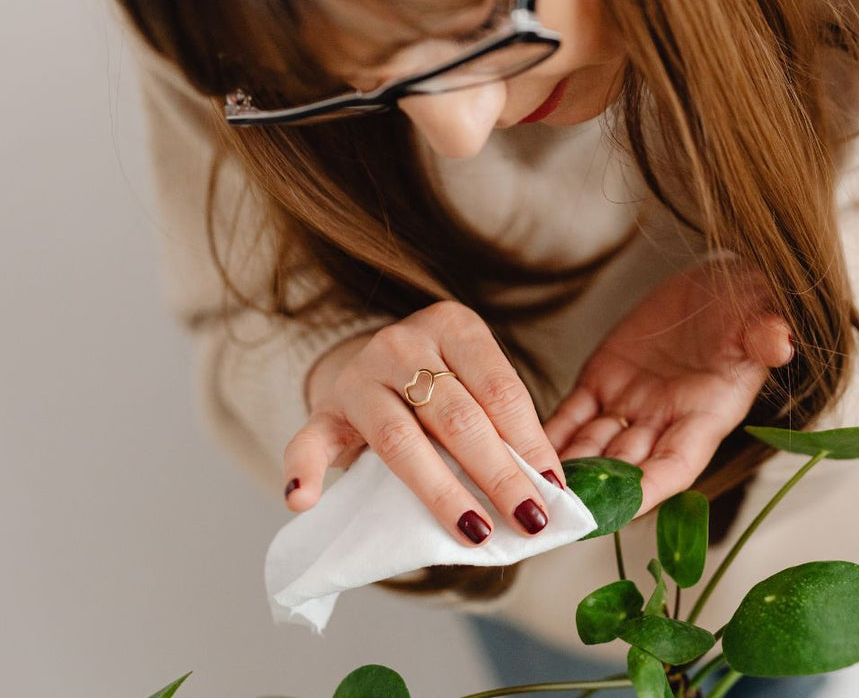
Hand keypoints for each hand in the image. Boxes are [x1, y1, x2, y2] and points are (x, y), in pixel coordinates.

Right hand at [283, 300, 565, 546]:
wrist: (373, 365)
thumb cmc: (442, 384)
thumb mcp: (475, 384)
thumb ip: (503, 424)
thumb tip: (550, 490)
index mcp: (454, 328)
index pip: (500, 390)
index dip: (531, 443)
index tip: (555, 491)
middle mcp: (403, 344)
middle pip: (457, 417)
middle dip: (499, 475)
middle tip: (529, 520)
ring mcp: (359, 376)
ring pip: (401, 439)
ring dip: (441, 491)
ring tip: (475, 530)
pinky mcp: (324, 410)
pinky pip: (308, 442)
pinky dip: (303, 471)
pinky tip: (303, 501)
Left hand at [543, 255, 795, 515]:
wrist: (720, 283)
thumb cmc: (749, 303)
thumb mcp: (762, 314)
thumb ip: (765, 334)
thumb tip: (779, 340)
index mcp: (708, 415)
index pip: (675, 465)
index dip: (648, 490)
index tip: (617, 512)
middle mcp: (666, 420)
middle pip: (626, 468)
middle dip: (593, 495)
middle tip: (556, 515)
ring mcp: (632, 404)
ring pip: (592, 448)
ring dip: (563, 472)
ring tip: (529, 489)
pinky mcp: (604, 381)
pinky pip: (572, 416)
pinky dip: (548, 435)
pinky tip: (520, 452)